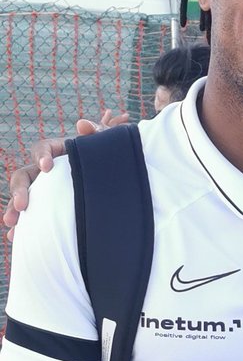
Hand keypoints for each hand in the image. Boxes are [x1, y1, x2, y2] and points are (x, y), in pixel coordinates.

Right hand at [3, 113, 125, 238]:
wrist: (111, 178)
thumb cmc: (106, 157)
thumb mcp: (104, 144)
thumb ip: (97, 132)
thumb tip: (82, 124)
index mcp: (57, 151)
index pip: (42, 148)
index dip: (42, 156)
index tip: (46, 168)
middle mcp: (44, 170)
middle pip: (23, 175)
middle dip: (20, 190)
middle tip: (21, 206)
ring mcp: (43, 188)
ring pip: (21, 196)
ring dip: (13, 209)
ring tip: (12, 224)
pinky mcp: (45, 204)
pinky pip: (29, 214)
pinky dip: (22, 224)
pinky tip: (16, 236)